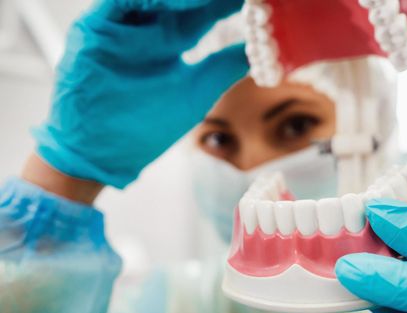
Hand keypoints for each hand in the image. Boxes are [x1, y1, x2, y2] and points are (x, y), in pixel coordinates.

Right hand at [33, 0, 247, 188]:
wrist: (103, 153)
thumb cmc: (147, 127)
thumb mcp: (196, 93)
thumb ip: (225, 68)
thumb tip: (262, 52)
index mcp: (172, 40)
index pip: (204, 9)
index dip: (228, 2)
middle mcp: (149, 27)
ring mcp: (123, 25)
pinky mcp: (95, 29)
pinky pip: (120, 3)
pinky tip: (179, 1)